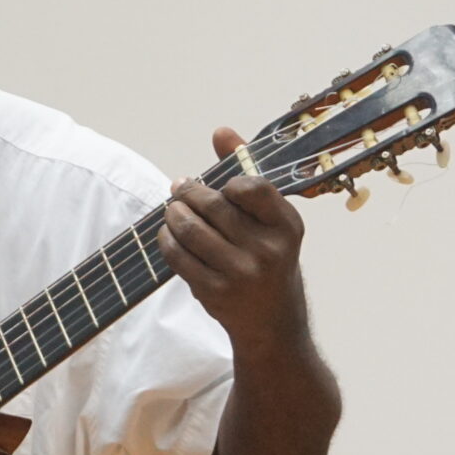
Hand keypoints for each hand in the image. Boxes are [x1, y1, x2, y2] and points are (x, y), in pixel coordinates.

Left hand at [158, 126, 309, 352]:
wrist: (272, 322)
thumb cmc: (268, 259)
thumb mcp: (270, 221)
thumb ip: (247, 174)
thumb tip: (221, 132)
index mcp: (287, 225)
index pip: (251, 187)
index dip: (227, 181)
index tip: (219, 186)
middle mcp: (268, 249)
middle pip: (212, 206)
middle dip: (188, 194)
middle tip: (179, 190)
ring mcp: (240, 273)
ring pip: (191, 230)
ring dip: (172, 215)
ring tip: (171, 211)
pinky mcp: (215, 292)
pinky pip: (178, 257)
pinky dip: (166, 241)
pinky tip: (168, 235)